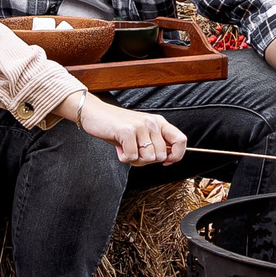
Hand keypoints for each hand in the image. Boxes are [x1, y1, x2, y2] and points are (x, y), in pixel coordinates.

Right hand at [71, 95, 185, 168]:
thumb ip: (154, 144)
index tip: (166, 162)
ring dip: (134, 159)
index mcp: (159, 122)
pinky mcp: (127, 130)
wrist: (95, 114)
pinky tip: (119, 147)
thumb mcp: (141, 133)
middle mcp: (153, 122)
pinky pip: (132, 156)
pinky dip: (124, 157)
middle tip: (134, 152)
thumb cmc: (118, 127)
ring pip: (148, 158)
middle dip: (146, 161)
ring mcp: (140, 125)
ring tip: (125, 148)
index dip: (176, 156)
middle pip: (161, 156)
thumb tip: (167, 159)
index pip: (181, 140)